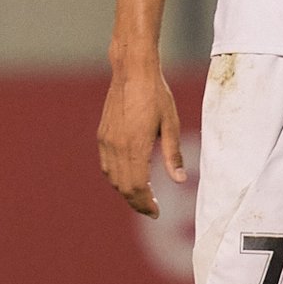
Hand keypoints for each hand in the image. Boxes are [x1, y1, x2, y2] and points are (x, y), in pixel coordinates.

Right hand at [97, 61, 185, 217]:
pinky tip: (130, 177)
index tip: (157, 212)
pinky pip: (107, 165)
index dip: (146, 204)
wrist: (132, 71)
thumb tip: (180, 181)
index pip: (138, 187)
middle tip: (152, 209)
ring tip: (143, 196)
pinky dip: (117, 177)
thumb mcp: (171, 124)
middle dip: (137, 202)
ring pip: (113, 178)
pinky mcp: (103, 135)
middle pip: (124, 187)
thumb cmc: (156, 95)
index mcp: (136, 146)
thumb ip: (173, 155)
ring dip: (126, 191)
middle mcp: (117, 146)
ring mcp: (107, 141)